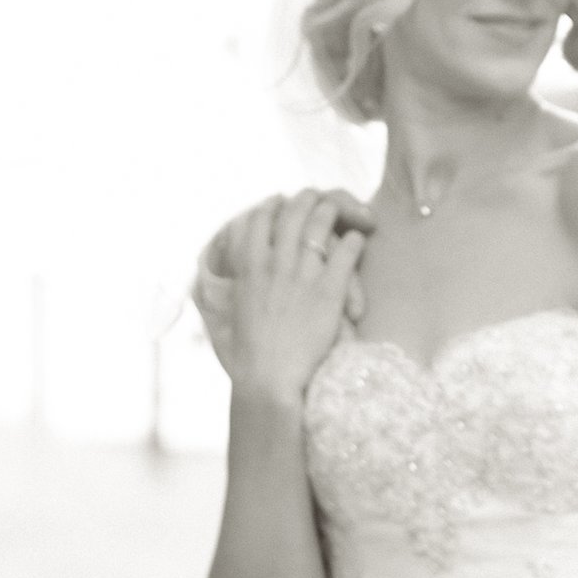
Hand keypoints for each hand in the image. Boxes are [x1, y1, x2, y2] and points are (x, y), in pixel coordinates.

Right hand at [193, 194, 373, 377]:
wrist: (269, 378)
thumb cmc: (249, 356)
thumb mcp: (232, 314)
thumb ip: (234, 291)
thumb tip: (217, 288)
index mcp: (249, 267)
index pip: (258, 217)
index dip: (273, 206)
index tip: (282, 202)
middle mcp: (274, 263)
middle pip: (293, 211)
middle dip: (309, 199)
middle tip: (320, 200)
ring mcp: (302, 274)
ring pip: (322, 221)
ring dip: (336, 211)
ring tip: (346, 213)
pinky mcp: (329, 290)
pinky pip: (347, 249)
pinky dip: (354, 239)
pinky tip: (360, 239)